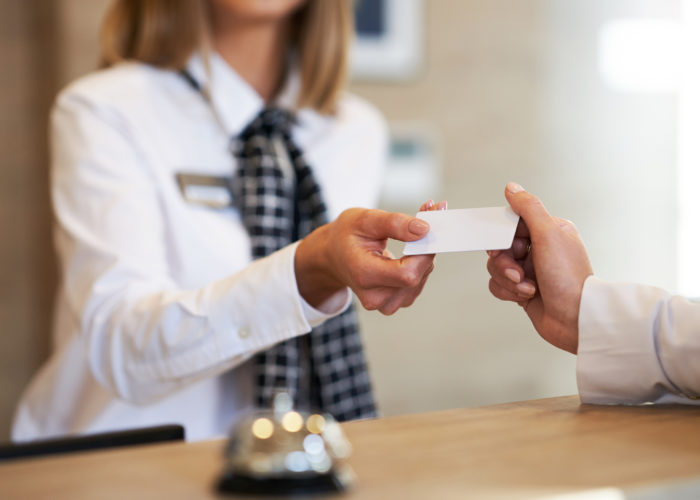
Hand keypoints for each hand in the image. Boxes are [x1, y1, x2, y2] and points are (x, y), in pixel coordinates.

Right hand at [296, 202, 443, 314]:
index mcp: (364, 275)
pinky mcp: (395, 301)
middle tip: (428, 215)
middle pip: (416, 276)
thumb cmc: (346, 236)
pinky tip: (412, 248)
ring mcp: (386, 303)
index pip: (407, 273)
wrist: (333, 255)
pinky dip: (421, 263)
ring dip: (425, 253)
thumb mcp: (364, 219)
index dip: (424, 251)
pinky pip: (418, 282)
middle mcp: (375, 296)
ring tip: (415, 231)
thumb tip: (424, 230)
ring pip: (421, 278)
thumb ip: (393, 223)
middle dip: (427, 246)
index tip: (430, 225)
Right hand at [486, 183, 592, 352]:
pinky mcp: (522, 290)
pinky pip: (498, 285)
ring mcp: (530, 271)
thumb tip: (512, 188)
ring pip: (496, 267)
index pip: (512, 223)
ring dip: (508, 279)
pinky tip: (525, 295)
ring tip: (527, 286)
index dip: (503, 236)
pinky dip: (508, 291)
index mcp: (549, 231)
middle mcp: (539, 250)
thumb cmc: (568, 278)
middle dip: (505, 262)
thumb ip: (528, 208)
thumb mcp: (548, 234)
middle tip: (518, 270)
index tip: (503, 245)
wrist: (575, 319)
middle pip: (500, 246)